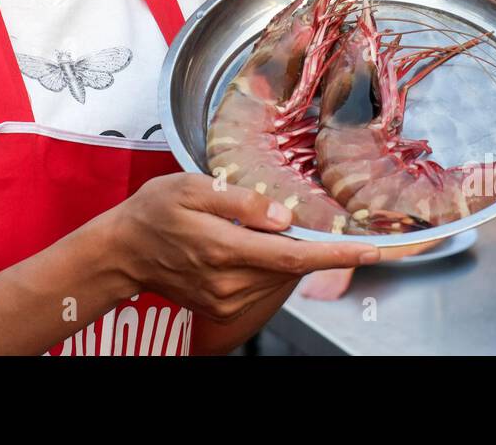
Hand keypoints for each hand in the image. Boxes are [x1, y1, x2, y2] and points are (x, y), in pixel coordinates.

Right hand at [107, 174, 379, 321]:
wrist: (123, 252)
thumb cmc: (153, 212)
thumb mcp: (192, 188)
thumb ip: (241, 201)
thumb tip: (283, 216)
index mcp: (224, 249)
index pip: (294, 256)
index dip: (338, 254)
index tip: (373, 249)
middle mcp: (229, 282)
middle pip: (292, 267)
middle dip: (313, 244)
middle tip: (320, 219)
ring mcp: (227, 299)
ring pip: (280, 276)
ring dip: (288, 252)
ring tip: (266, 226)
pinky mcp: (224, 306)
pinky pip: (265, 284)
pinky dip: (272, 264)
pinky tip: (254, 243)